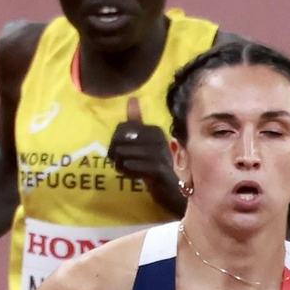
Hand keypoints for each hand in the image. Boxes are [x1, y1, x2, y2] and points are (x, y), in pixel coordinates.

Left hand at [107, 97, 181, 211]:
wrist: (174, 191)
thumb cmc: (158, 165)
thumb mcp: (147, 142)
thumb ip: (138, 121)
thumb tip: (131, 98)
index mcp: (155, 131)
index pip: (122, 128)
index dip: (115, 141)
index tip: (121, 152)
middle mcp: (158, 139)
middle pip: (119, 141)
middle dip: (115, 154)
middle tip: (121, 163)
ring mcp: (160, 154)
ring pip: (123, 154)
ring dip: (121, 165)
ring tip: (129, 170)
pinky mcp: (158, 169)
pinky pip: (131, 165)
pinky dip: (128, 172)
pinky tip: (135, 176)